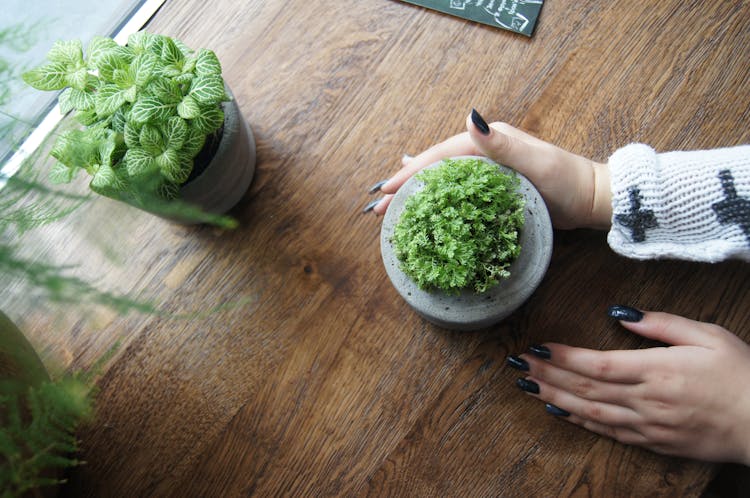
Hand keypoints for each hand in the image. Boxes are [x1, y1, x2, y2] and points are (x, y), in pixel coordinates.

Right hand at [368, 110, 612, 228]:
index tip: (387, 189)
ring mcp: (488, 171)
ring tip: (393, 211)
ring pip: (443, 180)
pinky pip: (457, 193)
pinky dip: (438, 199)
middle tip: (380, 208)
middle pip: (436, 167)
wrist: (591, 197)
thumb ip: (502, 143)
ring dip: (417, 194)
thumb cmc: (566, 180)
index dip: (411, 171)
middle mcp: (485, 153)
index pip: (441, 154)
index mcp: (489, 141)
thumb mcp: (535, 161)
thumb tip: (470, 119)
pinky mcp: (493, 188)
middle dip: (406, 185)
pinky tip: (425, 207)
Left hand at [509, 306, 749, 463]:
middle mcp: (645, 399)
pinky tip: (559, 411)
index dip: (562, 357)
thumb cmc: (740, 375)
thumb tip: (620, 313)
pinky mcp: (652, 442)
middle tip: (517, 364)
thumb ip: (661, 324)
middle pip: (584, 387)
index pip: (596, 363)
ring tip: (526, 386)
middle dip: (546, 374)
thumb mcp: (707, 335)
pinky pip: (607, 431)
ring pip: (589, 411)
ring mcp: (647, 425)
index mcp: (656, 370)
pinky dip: (579, 421)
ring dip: (553, 397)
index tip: (536, 347)